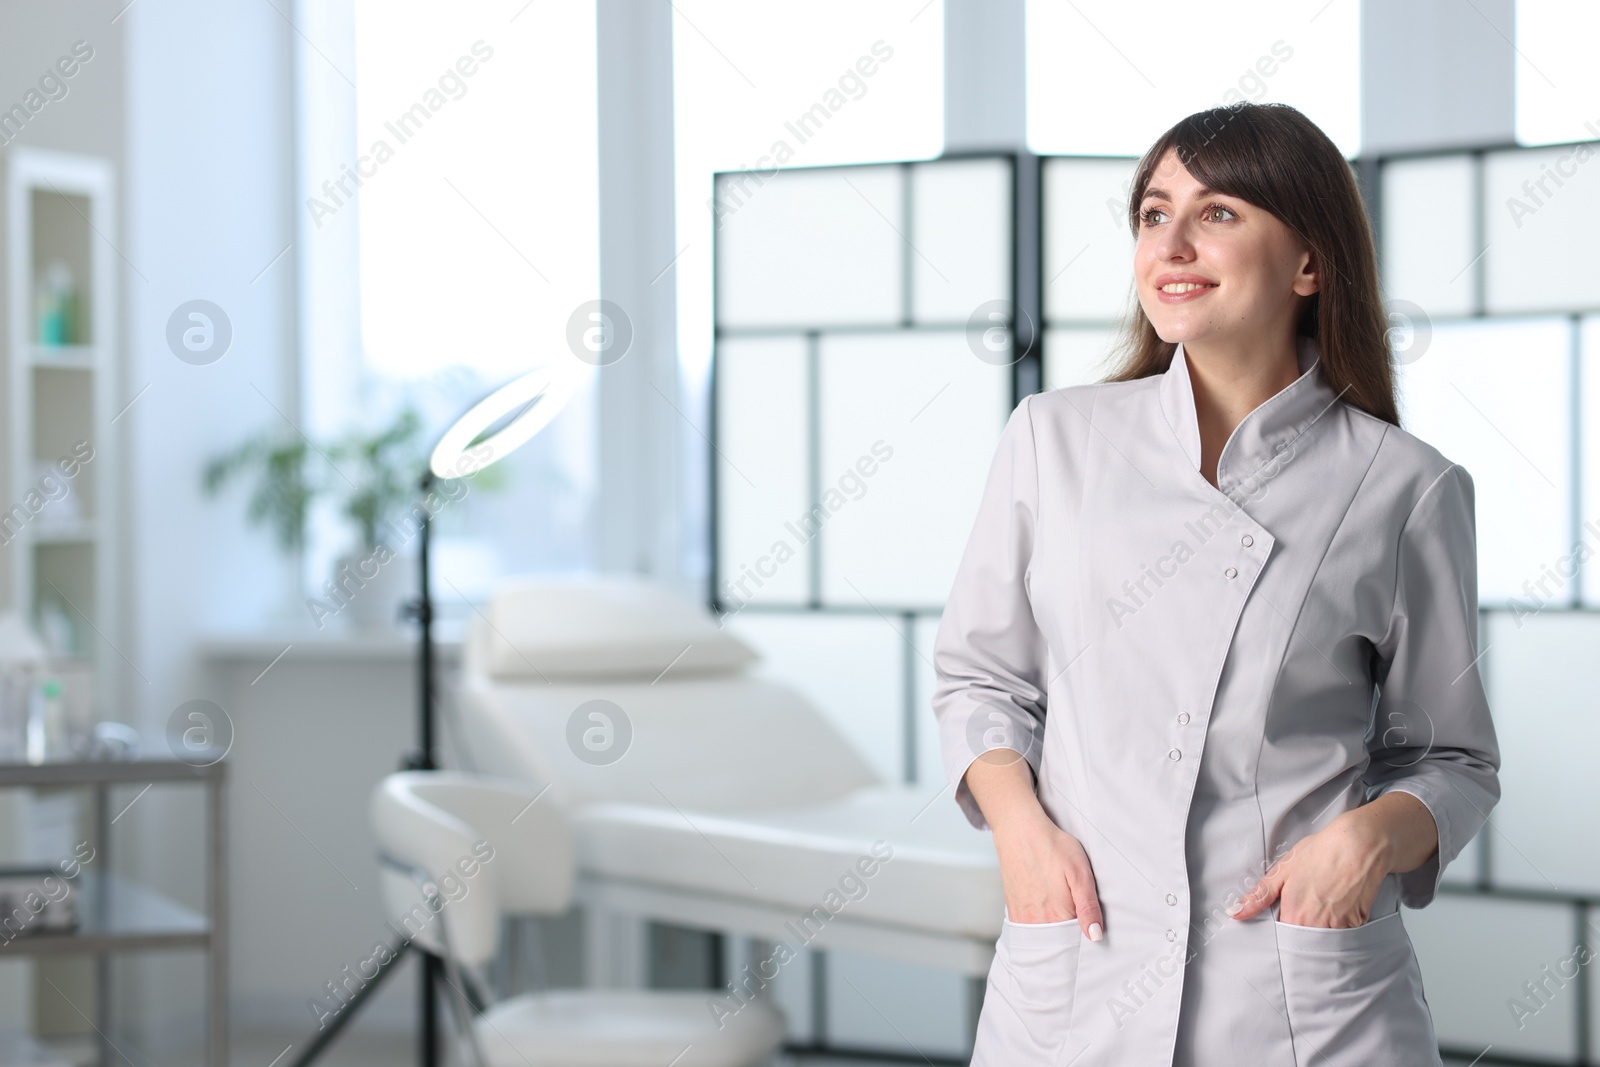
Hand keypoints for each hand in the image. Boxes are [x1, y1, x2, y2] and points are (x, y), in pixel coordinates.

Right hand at [993, 808, 1104, 939]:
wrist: (1019, 831)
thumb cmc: (1053, 847)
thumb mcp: (1080, 873)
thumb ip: (1088, 907)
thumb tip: (1095, 936)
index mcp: (1057, 916)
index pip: (1075, 943)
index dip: (1085, 938)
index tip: (1090, 929)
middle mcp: (1036, 921)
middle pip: (1057, 944)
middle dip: (1068, 940)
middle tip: (1076, 919)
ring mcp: (1022, 917)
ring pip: (1042, 938)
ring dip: (1053, 934)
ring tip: (1061, 914)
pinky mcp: (1013, 909)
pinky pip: (1028, 930)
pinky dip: (1039, 928)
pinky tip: (1046, 912)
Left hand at [1228, 810, 1391, 927]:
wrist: (1359, 845)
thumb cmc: (1320, 853)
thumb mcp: (1282, 870)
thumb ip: (1259, 896)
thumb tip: (1235, 912)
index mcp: (1295, 916)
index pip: (1282, 940)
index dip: (1281, 935)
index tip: (1281, 926)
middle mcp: (1318, 927)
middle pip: (1304, 945)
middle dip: (1300, 937)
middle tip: (1304, 913)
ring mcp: (1341, 927)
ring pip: (1325, 943)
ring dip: (1320, 934)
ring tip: (1322, 907)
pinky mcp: (1359, 923)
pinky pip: (1345, 935)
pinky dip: (1340, 927)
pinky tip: (1338, 906)